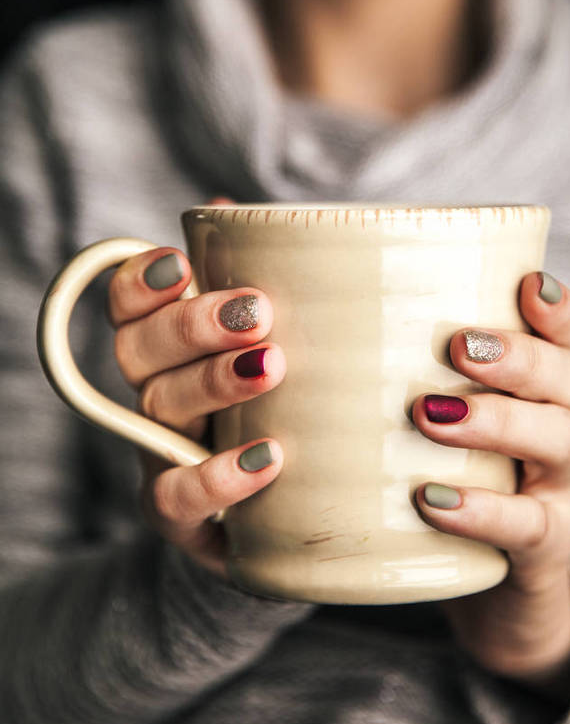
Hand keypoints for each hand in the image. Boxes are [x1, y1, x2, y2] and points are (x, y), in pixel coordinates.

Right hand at [109, 244, 284, 579]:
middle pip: (138, 351)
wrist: (287, 514)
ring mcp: (161, 455)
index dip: (140, 282)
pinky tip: (269, 456)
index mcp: (170, 350)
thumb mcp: (287, 341)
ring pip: (159, 410)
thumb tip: (235, 208)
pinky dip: (217, 476)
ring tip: (273, 365)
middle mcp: (154, 397)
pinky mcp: (180, 516)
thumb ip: (264, 280)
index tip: (181, 261)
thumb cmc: (286, 411)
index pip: (128, 307)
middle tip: (257, 311)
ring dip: (211, 381)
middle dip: (191, 325)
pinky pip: (175, 496)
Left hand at [412, 272, 569, 704]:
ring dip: (497, 420)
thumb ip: (396, 378)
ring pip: (559, 441)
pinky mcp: (542, 547)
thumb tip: (293, 328)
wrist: (482, 587)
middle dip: (520, 356)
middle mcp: (557, 431)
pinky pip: (527, 525)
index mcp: (537, 392)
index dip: (555, 309)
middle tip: (458, 347)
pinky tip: (431, 499)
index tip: (525, 282)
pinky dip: (481, 509)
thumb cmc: (438, 481)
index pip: (564, 338)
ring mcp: (557, 491)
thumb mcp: (430, 427)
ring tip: (430, 414)